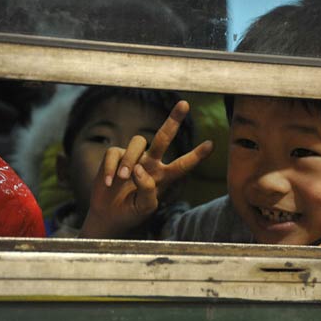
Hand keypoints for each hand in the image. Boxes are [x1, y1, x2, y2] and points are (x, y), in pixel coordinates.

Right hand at [81, 101, 212, 237]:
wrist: (108, 216)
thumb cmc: (131, 212)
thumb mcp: (144, 208)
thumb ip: (147, 190)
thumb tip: (139, 169)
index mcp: (164, 176)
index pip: (183, 164)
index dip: (196, 155)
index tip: (211, 144)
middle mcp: (151, 163)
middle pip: (163, 137)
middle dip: (173, 120)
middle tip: (185, 104)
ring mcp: (133, 158)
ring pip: (137, 142)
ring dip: (130, 160)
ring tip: (123, 178)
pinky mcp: (115, 156)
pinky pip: (115, 152)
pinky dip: (112, 168)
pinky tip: (109, 183)